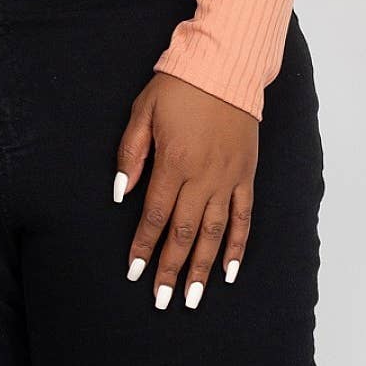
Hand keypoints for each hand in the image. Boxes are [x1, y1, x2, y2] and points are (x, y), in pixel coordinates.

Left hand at [113, 73, 258, 309]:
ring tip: (191, 298)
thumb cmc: (178, 85)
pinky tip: (230, 270)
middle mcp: (202, 176)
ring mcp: (228, 177)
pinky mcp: (246, 174)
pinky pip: (243, 217)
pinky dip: (238, 246)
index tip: (135, 273)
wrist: (224, 65)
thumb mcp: (143, 110)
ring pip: (214, 233)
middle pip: (183, 232)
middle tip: (162, 300)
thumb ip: (131, 152)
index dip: (143, 247)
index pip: (154, 215)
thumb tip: (119, 192)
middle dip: (170, 268)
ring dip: (202, 268)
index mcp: (173, 161)